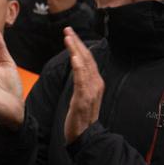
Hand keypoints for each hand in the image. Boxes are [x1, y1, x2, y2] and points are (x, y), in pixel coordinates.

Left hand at [63, 27, 103, 143]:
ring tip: (68, 37)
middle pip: (87, 59)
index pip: (87, 59)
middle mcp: (96, 84)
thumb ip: (82, 81)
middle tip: (67, 29)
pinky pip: (82, 81)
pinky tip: (74, 57)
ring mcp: (91, 91)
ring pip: (84, 66)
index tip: (70, 33)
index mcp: (95, 82)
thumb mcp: (82, 95)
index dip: (79, 45)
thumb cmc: (81, 116)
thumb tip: (78, 68)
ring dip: (76, 50)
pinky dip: (79, 68)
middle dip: (77, 43)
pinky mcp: (84, 99)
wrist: (84, 135)